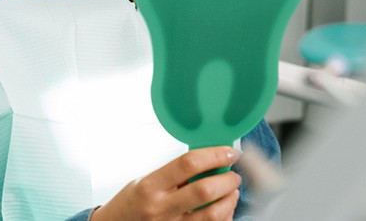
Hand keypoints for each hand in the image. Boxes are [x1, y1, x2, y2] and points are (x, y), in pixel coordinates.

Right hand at [91, 146, 241, 220]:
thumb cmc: (131, 204)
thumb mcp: (145, 181)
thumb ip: (172, 174)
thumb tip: (205, 160)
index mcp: (151, 186)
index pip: (188, 164)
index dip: (214, 155)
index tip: (228, 152)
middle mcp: (161, 208)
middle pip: (204, 190)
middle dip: (227, 179)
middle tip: (234, 173)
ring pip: (213, 215)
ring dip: (230, 200)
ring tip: (232, 191)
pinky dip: (224, 218)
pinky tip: (225, 210)